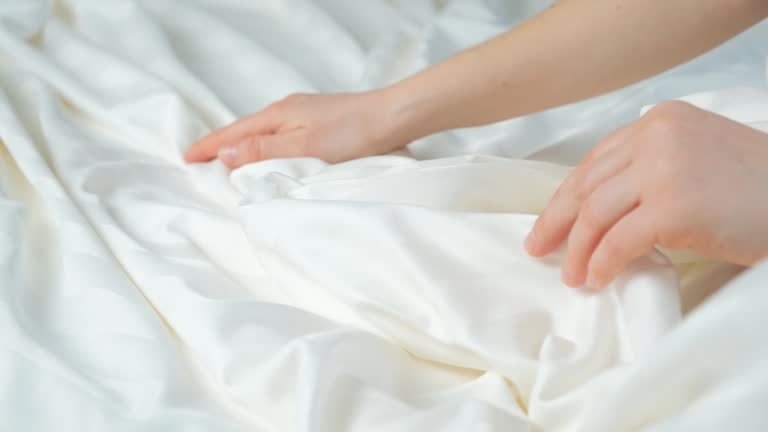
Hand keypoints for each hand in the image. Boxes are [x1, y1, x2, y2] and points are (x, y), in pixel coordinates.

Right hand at [184, 91, 409, 168]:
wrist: (392, 118)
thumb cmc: (352, 133)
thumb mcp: (304, 147)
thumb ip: (263, 151)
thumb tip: (223, 153)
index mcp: (278, 115)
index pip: (232, 133)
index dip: (208, 147)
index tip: (186, 159)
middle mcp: (287, 110)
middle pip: (244, 130)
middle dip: (219, 145)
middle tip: (198, 162)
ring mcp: (303, 114)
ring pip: (262, 132)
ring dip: (242, 146)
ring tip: (226, 162)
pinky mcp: (318, 121)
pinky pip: (279, 134)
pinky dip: (265, 145)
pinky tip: (268, 154)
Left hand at [525, 101, 767, 288]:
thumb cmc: (755, 186)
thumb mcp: (696, 157)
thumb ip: (649, 168)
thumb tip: (597, 210)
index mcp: (659, 121)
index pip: (595, 162)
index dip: (566, 196)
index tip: (548, 221)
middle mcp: (656, 137)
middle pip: (586, 186)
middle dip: (556, 222)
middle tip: (538, 248)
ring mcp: (664, 169)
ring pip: (595, 215)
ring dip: (578, 250)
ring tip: (573, 276)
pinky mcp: (674, 206)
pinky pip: (619, 241)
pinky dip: (602, 263)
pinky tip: (598, 279)